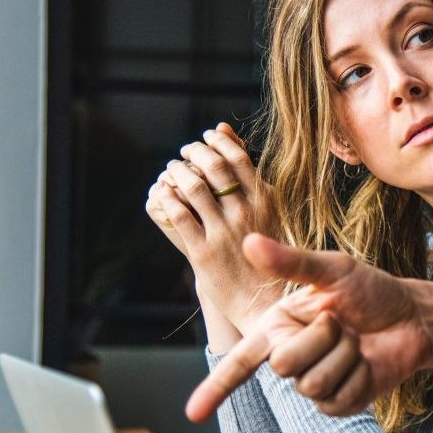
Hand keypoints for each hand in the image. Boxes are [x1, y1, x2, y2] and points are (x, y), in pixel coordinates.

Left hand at [146, 123, 277, 333]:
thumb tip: (226, 132)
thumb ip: (249, 177)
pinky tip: (163, 193)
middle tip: (185, 151)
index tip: (207, 137)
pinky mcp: (203, 252)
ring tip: (172, 169)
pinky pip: (179, 215)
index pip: (239, 157)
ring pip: (193, 188)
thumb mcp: (269, 212)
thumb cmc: (268, 253)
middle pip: (214, 167)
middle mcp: (246, 214)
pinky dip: (167, 198)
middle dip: (195, 151)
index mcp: (266, 202)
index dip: (218, 142)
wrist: (264, 300)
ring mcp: (224, 233)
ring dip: (177, 171)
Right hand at [185, 233, 432, 420]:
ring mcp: (314, 383)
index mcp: (278, 326)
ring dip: (344, 356)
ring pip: (313, 383)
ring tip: (356, 340)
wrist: (412, 317)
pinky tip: (367, 362)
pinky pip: (338, 399)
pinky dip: (359, 376)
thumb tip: (248, 241)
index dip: (215, 388)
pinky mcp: (339, 403)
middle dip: (321, 338)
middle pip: (283, 365)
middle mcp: (291, 356)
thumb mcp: (334, 270)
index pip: (240, 361)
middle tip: (342, 322)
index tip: (191, 414)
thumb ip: (291, 262)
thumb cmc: (372, 290)